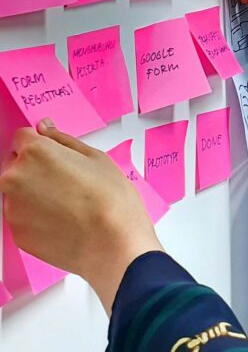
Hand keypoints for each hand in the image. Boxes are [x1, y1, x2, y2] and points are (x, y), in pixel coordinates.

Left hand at [0, 120, 162, 311]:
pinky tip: (63, 221)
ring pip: (19, 192)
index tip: (55, 156)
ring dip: (35, 194)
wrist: (112, 243)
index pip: (23, 137)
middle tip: (68, 182)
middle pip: (17, 165)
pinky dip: (37, 217)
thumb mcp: (96, 157)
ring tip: (68, 205)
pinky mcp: (16, 233)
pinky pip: (23, 217)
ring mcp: (12, 208)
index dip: (41, 144)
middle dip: (36, 169)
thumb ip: (63, 140)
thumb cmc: (111, 198)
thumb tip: (44, 128)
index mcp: (35, 153)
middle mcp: (14, 178)